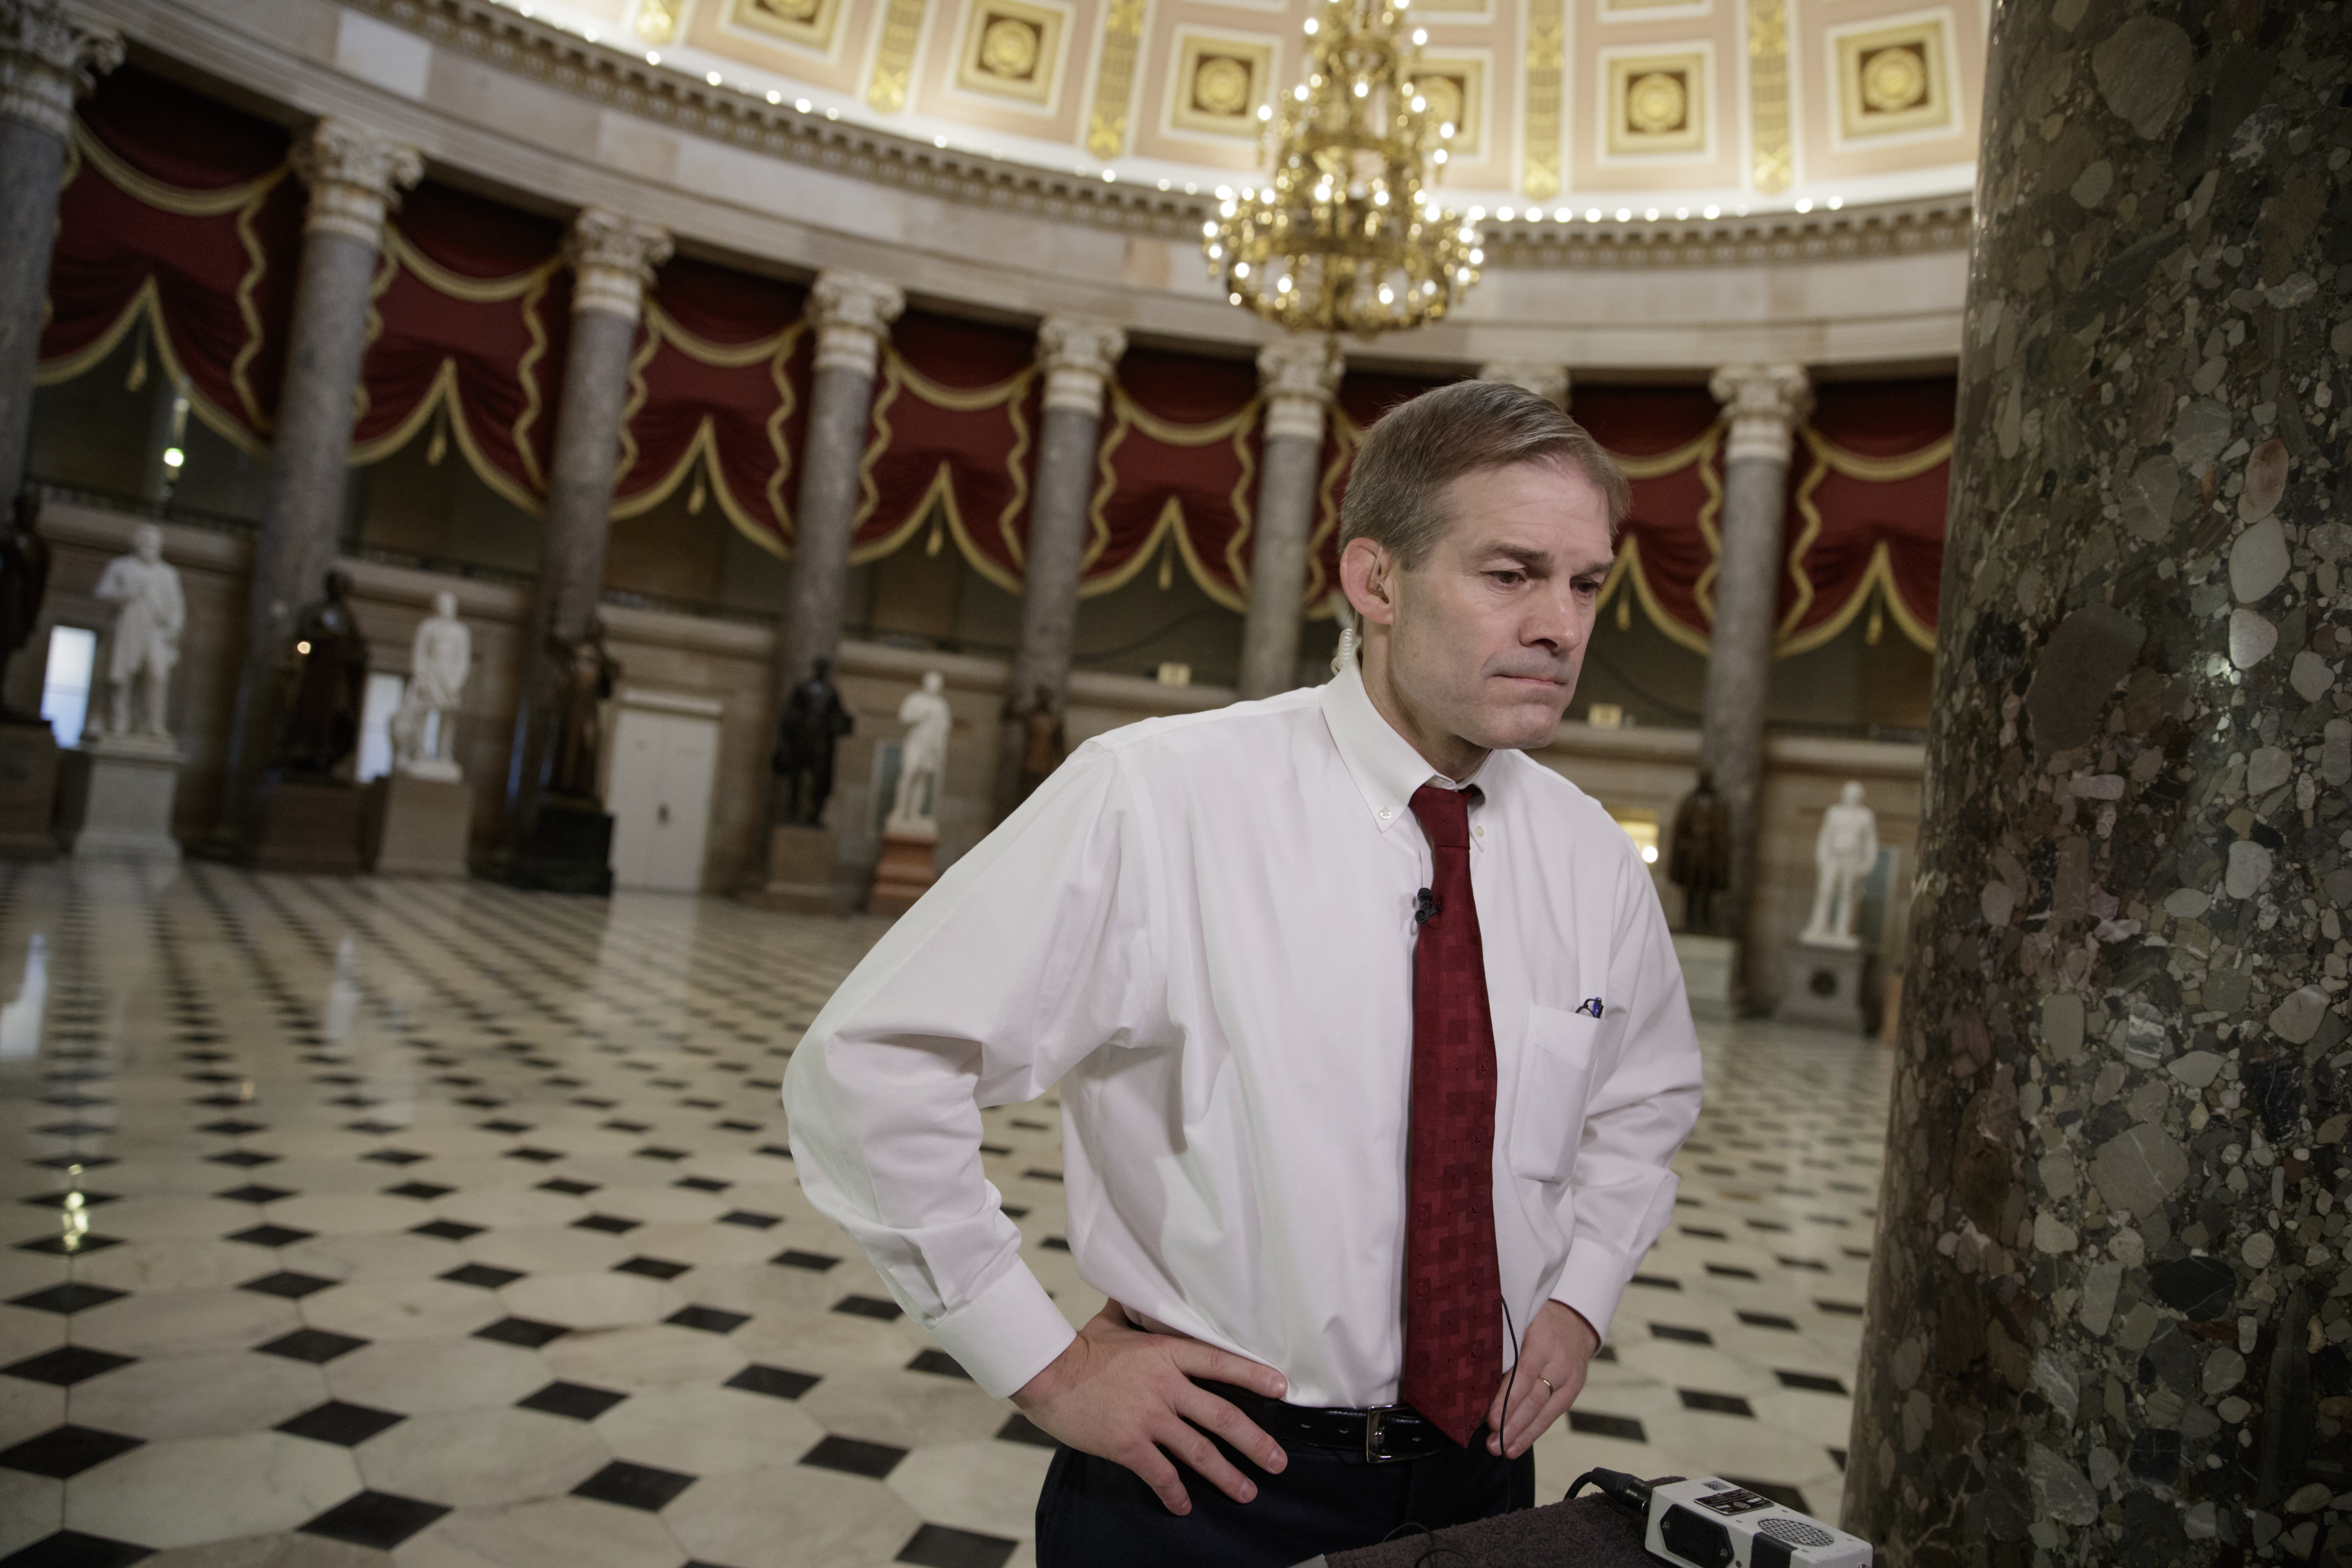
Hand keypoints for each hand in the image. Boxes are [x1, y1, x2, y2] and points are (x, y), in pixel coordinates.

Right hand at [1012, 1298, 1289, 1515]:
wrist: (1047, 1375)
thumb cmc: (1080, 1348)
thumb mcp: (1114, 1322)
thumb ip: (1138, 1312)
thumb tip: (1143, 1290)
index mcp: (1167, 1352)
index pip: (1221, 1362)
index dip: (1254, 1376)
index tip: (1282, 1389)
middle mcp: (1165, 1386)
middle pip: (1222, 1416)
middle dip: (1255, 1442)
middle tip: (1277, 1461)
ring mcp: (1149, 1417)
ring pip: (1199, 1451)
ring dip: (1227, 1475)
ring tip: (1246, 1492)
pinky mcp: (1129, 1445)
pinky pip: (1161, 1474)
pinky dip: (1175, 1494)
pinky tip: (1184, 1507)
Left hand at [1484, 1300, 1599, 1458]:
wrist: (1575, 1322)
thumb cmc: (1535, 1322)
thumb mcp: (1520, 1320)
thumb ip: (1502, 1343)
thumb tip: (1471, 1374)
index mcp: (1542, 1339)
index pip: (1523, 1374)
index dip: (1507, 1400)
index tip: (1491, 1421)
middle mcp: (1558, 1361)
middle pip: (1534, 1398)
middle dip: (1512, 1424)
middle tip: (1492, 1444)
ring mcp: (1569, 1378)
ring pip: (1544, 1411)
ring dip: (1521, 1434)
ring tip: (1501, 1450)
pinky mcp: (1573, 1391)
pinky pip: (1551, 1415)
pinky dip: (1533, 1433)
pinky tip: (1517, 1446)